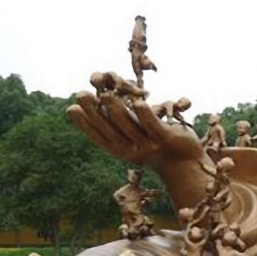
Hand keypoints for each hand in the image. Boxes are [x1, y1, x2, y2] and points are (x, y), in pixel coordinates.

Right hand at [67, 91, 203, 166]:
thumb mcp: (134, 137)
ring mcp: (148, 145)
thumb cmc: (156, 145)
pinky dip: (145, 114)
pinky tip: (139, 102)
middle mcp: (131, 150)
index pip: (98, 136)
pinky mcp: (165, 139)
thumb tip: (98, 108)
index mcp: (120, 150)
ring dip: (117, 109)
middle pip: (109, 129)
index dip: (84, 124)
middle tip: (81, 94)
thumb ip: (118, 126)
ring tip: (106, 94)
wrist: (185, 162)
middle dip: (94, 112)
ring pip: (129, 126)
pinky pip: (152, 125)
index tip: (71, 108)